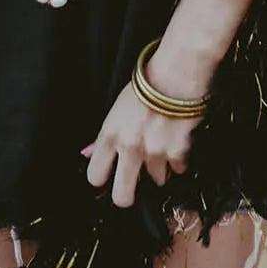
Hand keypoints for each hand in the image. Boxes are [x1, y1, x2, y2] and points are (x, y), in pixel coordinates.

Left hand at [81, 47, 214, 207]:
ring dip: (161, 168)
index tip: (110, 175)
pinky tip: (179, 141)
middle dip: (128, 194)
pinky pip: (178, 169)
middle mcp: (128, 147)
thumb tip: (86, 154)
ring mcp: (154, 152)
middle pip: (122, 197)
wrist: (178, 70)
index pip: (95, 176)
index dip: (103, 178)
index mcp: (109, 134)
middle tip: (135, 185)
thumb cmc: (147, 83)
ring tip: (163, 145)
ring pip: (157, 181)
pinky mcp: (177, 152)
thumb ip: (103, 137)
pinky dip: (180, 160)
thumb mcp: (117, 107)